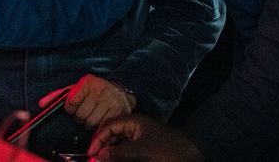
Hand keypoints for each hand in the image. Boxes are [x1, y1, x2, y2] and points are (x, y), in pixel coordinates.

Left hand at [39, 74, 136, 130]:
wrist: (120, 91)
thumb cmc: (94, 90)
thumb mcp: (77, 87)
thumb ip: (58, 95)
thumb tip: (42, 104)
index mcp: (87, 82)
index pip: (71, 103)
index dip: (70, 108)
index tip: (74, 106)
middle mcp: (99, 90)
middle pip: (80, 115)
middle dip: (80, 116)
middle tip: (86, 110)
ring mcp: (109, 101)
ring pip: (90, 123)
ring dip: (89, 122)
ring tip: (93, 114)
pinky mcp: (116, 111)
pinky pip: (100, 127)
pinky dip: (98, 126)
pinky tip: (100, 118)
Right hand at [87, 114, 203, 161]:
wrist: (187, 157)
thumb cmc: (166, 151)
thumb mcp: (141, 152)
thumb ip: (119, 153)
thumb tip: (99, 155)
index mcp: (134, 120)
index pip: (110, 126)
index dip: (98, 139)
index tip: (91, 153)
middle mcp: (136, 124)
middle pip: (113, 132)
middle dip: (103, 145)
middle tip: (94, 159)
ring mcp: (140, 133)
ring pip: (119, 140)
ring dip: (110, 150)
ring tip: (103, 160)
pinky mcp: (144, 143)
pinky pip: (126, 146)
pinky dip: (119, 153)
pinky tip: (115, 159)